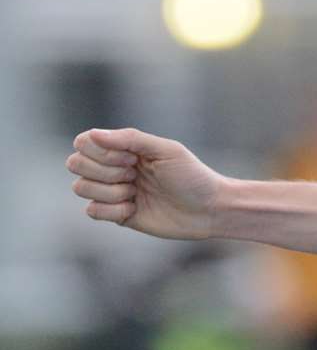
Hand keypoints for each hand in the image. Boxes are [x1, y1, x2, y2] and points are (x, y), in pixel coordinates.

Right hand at [68, 127, 226, 240]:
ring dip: (109, 191)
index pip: (84, 142)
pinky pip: (91, 211)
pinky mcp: (115, 215)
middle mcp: (114, 167)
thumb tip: (93, 134)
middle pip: (75, 164)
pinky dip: (112, 211)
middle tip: (135, 175)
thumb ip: (130, 139)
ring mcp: (113, 191)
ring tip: (136, 193)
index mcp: (125, 148)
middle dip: (105, 171)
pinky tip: (134, 209)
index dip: (100, 151)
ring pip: (80, 188)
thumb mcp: (166, 150)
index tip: (132, 158)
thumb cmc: (192, 176)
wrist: (208, 210)